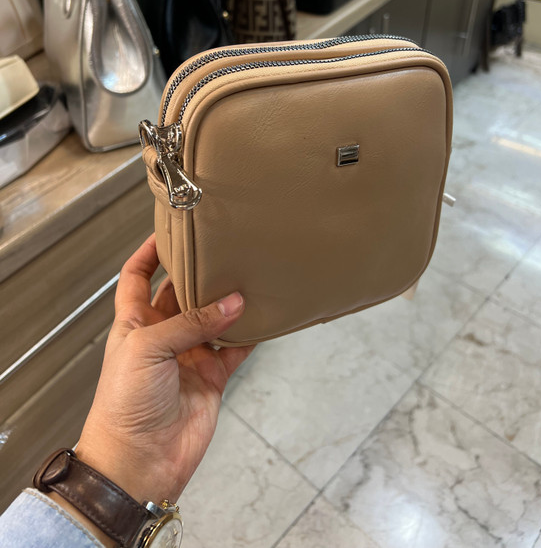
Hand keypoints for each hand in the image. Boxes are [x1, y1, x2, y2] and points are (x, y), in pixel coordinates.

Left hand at [75, 234, 253, 505]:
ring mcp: (189, 355)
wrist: (139, 462)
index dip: (149, 253)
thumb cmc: (124, 404)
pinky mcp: (212, 376)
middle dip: (200, 273)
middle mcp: (162, 334)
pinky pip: (235, 348)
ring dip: (228, 301)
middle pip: (182, 293)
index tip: (170, 230)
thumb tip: (233, 302)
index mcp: (134, 323)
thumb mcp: (147, 349)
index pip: (137, 277)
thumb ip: (191, 323)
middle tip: (223, 249)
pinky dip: (249, 334)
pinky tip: (264, 318)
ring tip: (249, 276)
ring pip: (213, 318)